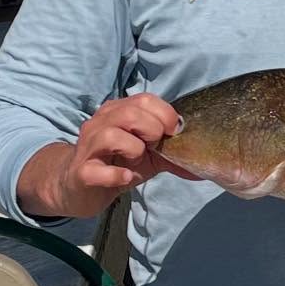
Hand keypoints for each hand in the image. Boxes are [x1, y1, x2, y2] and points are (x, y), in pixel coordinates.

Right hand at [22, 94, 185, 217]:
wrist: (78, 186)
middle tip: (156, 146)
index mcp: (118, 112)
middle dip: (152, 129)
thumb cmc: (118, 163)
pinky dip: (117, 175)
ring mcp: (88, 147)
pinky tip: (125, 178)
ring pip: (112, 135)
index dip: (165, 114)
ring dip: (134, 149)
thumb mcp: (150, 155)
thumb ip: (175, 154)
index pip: (144, 99)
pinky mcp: (81, 172)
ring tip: (137, 160)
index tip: (174, 132)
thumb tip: (206, 165)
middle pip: (130, 113)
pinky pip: (98, 170)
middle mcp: (100, 123)